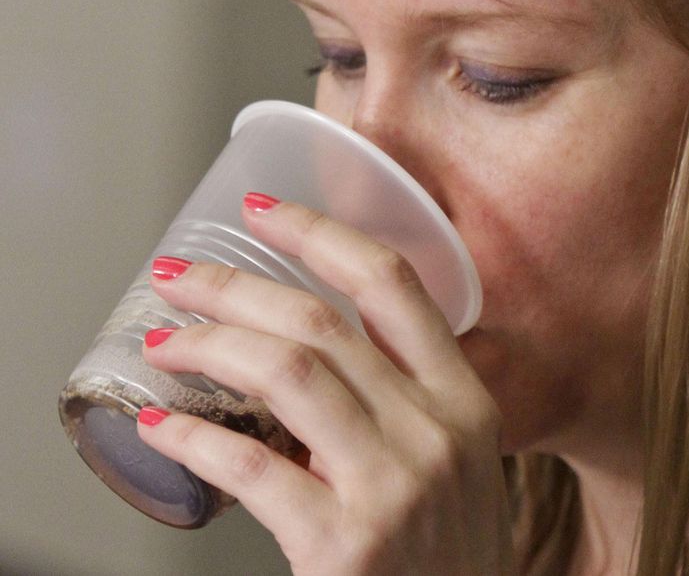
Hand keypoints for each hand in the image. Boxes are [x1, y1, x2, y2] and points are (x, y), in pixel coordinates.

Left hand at [137, 195, 513, 574]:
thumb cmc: (447, 549)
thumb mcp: (454, 459)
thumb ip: (403, 398)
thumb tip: (304, 346)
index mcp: (464, 398)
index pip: (392, 285)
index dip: (322, 234)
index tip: (266, 210)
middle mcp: (434, 429)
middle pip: (319, 321)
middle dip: (234, 286)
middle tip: (182, 276)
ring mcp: (393, 485)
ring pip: (285, 372)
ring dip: (208, 345)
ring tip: (166, 340)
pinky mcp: (346, 543)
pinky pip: (253, 467)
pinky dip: (194, 438)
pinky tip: (161, 428)